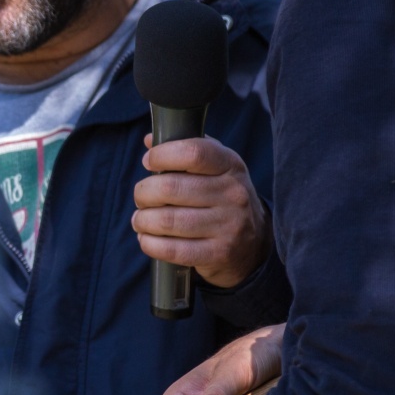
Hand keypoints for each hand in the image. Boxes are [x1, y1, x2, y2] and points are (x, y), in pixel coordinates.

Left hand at [132, 136, 266, 287]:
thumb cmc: (222, 199)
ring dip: (142, 220)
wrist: (253, 245)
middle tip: (141, 197)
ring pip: (167, 220)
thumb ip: (186, 151)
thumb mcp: (216, 169)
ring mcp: (228, 226)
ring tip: (140, 219)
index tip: (149, 162)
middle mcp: (233, 194)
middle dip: (143, 192)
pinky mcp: (219, 254)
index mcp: (231, 166)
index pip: (193, 152)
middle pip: (171, 187)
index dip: (162, 155)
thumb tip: (150, 140)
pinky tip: (147, 238)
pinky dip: (149, 243)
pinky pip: (171, 250)